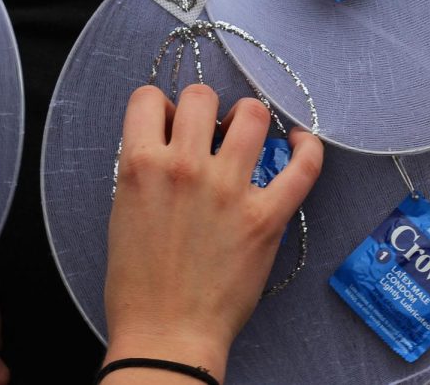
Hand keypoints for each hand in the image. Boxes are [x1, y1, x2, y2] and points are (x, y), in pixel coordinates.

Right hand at [104, 84, 322, 382]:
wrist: (166, 335)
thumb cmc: (138, 283)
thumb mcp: (122, 210)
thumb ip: (145, 168)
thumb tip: (170, 137)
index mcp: (141, 166)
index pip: (149, 98)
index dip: (161, 107)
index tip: (171, 123)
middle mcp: (185, 168)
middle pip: (202, 95)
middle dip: (205, 106)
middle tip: (209, 130)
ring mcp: (229, 190)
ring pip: (252, 114)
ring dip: (249, 117)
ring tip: (247, 134)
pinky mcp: (266, 216)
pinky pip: (302, 166)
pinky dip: (307, 147)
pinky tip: (299, 143)